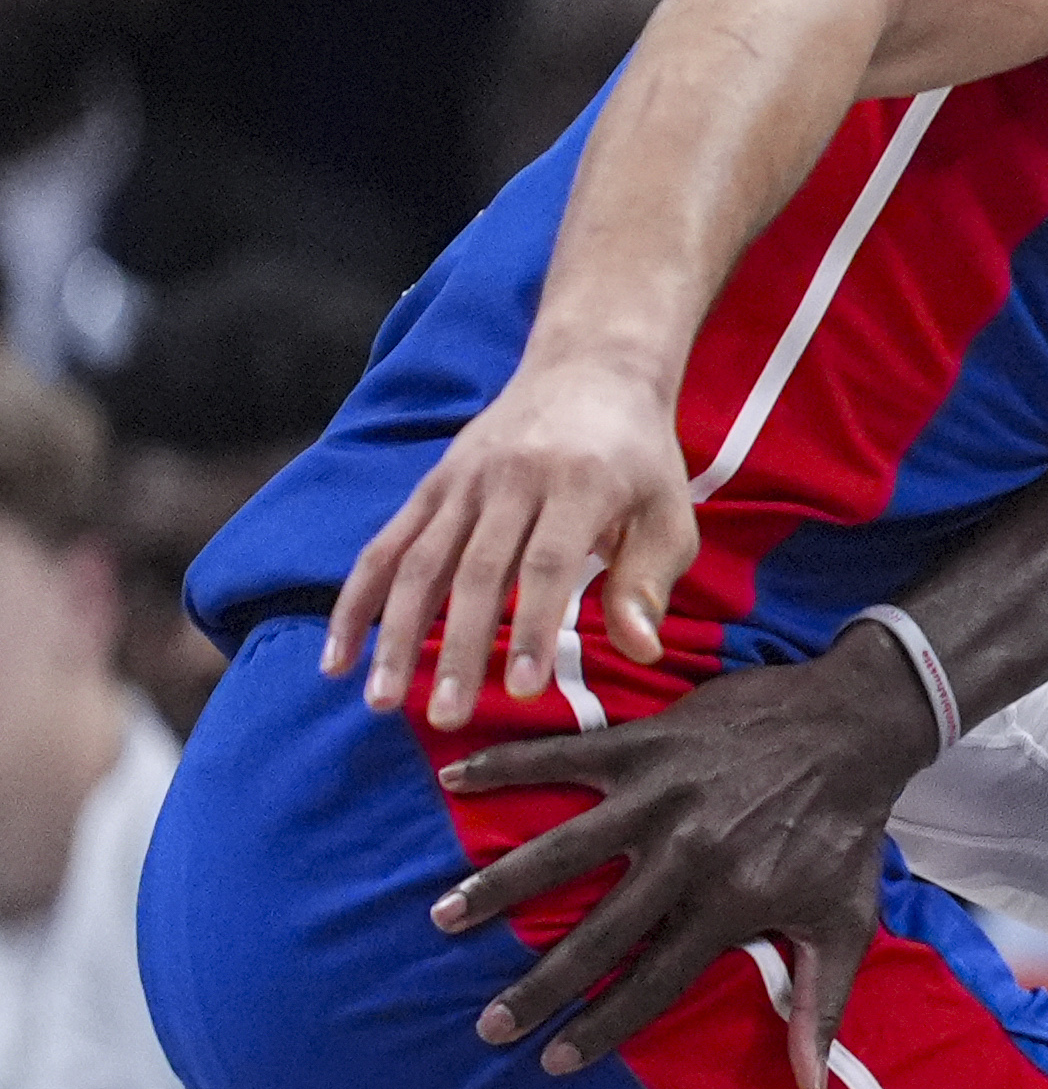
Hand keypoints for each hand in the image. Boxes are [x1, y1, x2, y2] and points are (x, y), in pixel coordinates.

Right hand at [329, 355, 698, 728]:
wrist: (588, 370)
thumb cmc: (639, 459)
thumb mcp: (668, 512)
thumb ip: (649, 579)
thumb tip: (642, 650)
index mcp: (578, 483)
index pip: (546, 565)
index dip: (531, 628)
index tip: (522, 691)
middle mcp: (511, 479)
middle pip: (475, 572)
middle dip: (457, 650)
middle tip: (447, 718)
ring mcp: (462, 481)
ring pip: (418, 564)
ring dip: (395, 636)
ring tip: (383, 702)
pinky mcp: (430, 486)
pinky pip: (384, 547)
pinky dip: (356, 603)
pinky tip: (338, 659)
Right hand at [428, 630, 948, 1088]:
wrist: (859, 723)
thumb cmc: (849, 830)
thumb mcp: (848, 920)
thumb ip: (824, 1005)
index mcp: (734, 902)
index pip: (656, 981)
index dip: (604, 1026)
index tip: (553, 1063)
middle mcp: (691, 854)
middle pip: (601, 932)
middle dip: (541, 985)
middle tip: (486, 1025)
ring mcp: (664, 795)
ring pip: (566, 848)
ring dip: (501, 883)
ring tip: (444, 917)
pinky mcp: (648, 742)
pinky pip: (565, 755)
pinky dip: (508, 762)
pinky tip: (452, 780)